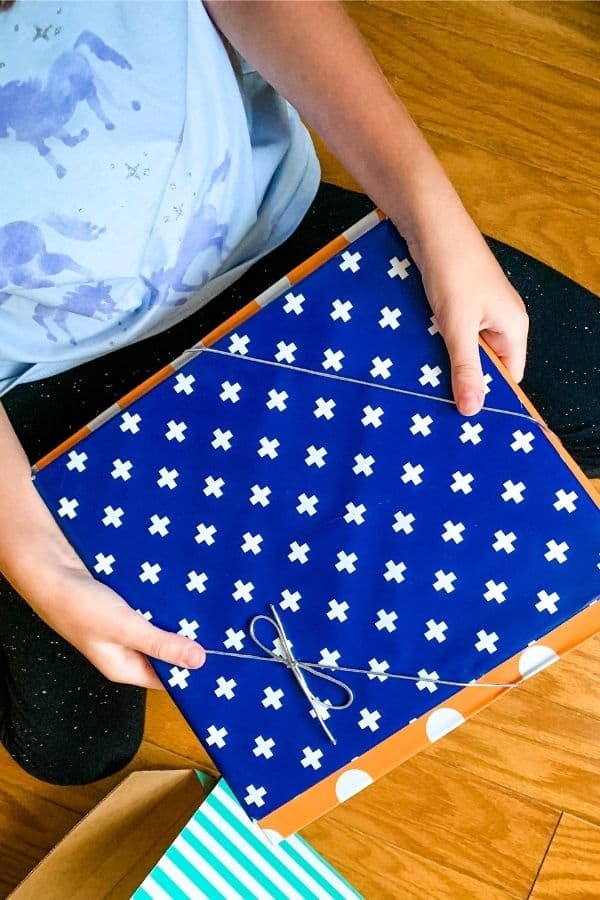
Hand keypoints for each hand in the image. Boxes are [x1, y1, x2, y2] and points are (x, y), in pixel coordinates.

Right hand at [32, 565, 205, 689]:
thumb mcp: (125, 627)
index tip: (221, 659)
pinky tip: (182, 593)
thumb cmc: (78, 605)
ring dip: (178, 621)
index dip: (191, 670)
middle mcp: (125, 651)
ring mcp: (124, 629)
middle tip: (220, 631)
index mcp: (124, 668)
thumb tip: (198, 661)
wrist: (51, 569)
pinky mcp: (123, 607)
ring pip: (160, 629)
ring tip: (206, 611)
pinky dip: (165, 604)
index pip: (167, 678)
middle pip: (165, 653)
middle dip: (188, 642)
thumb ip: (161, 644)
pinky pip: (152, 610)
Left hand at [405, 210, 528, 415]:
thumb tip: (473, 409)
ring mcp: (479, 312)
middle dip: (465, 382)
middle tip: (440, 406)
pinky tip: (420, 357)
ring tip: (426, 384)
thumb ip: (465, 368)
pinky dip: (437, 345)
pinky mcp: (458, 304)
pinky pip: (451, 335)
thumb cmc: (452, 269)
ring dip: (447, 363)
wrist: (431, 225)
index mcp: (513, 327)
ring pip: (465, 351)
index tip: (467, 417)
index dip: (491, 397)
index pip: (510, 376)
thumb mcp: (458, 326)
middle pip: (487, 366)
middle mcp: (501, 321)